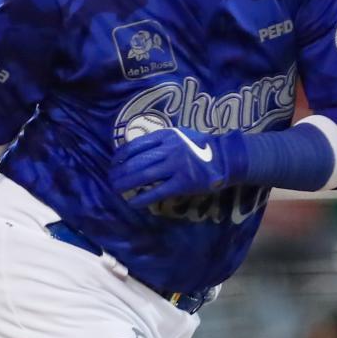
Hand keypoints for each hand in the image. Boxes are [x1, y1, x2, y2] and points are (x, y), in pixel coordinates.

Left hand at [110, 126, 247, 207]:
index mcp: (166, 136)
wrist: (225, 158)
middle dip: (119, 172)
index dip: (120, 156)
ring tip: (116, 190)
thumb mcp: (180, 135)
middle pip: (136, 162)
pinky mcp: (182, 183)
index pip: (135, 145)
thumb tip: (136, 148)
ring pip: (143, 176)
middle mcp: (169, 149)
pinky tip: (133, 202)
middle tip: (111, 179)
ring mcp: (175, 167)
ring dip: (126, 184)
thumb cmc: (200, 146)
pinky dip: (142, 198)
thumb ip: (161, 140)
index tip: (113, 163)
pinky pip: (157, 192)